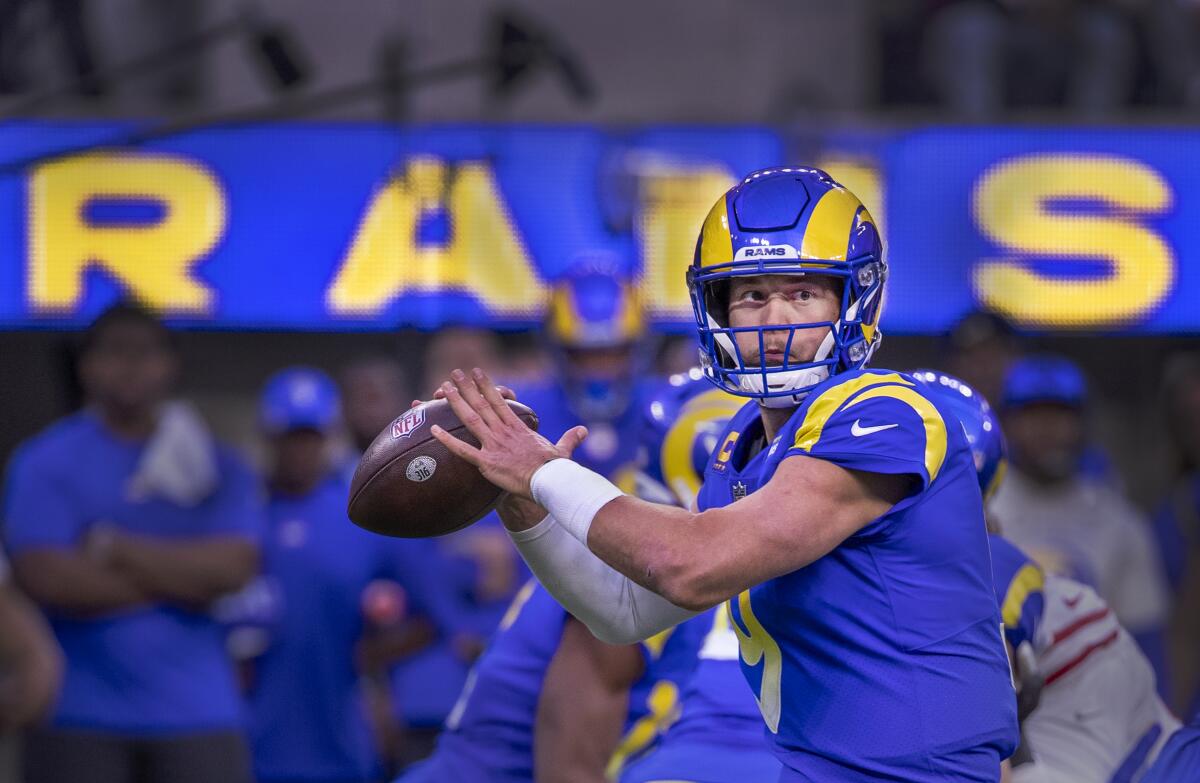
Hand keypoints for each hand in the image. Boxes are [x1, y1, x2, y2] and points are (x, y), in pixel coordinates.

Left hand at [430, 368, 586, 497]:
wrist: (550, 482)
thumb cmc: (556, 470)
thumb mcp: (562, 451)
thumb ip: (570, 439)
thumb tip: (583, 430)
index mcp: (518, 428)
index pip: (499, 402)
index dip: (486, 386)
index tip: (476, 372)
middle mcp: (503, 432)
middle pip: (481, 404)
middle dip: (467, 387)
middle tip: (454, 373)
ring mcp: (493, 445)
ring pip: (470, 419)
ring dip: (456, 402)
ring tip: (443, 388)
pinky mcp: (486, 462)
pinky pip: (462, 450)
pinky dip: (447, 440)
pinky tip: (433, 430)